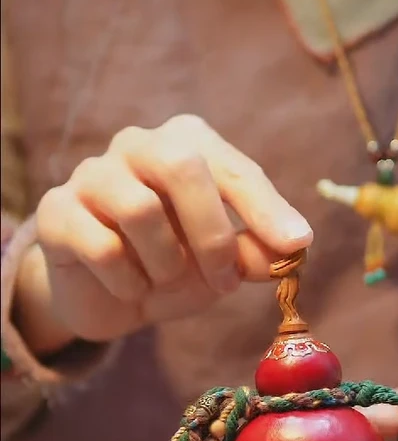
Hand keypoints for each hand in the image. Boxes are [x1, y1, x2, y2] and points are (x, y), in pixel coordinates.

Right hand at [14, 115, 311, 351]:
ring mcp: (91, 174)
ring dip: (166, 264)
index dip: (265, 206)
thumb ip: (253, 253)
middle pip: (180, 166)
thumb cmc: (171, 264)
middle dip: (212, 232)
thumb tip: (292, 248)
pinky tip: (130, 287)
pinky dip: (128, 281)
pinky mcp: (57, 211)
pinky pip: (101, 246)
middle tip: (224, 282)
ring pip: (139, 209)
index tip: (296, 243)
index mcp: (185, 144)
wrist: (104, 296)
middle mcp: (136, 145)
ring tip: (165, 282)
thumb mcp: (220, 265)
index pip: (232, 167)